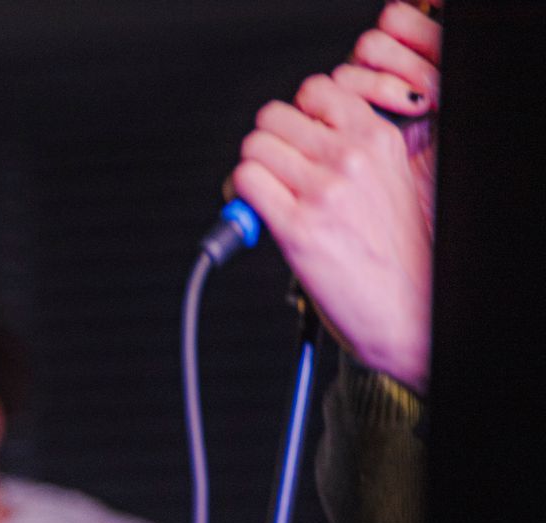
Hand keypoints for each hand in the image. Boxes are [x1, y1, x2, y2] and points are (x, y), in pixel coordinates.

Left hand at [232, 2, 440, 392]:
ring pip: (254, 146)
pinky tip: (254, 215)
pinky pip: (244, 184)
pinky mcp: (296, 227)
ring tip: (263, 195)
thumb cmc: (396, 251)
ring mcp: (323, 190)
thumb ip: (353, 150)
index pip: (316, 89)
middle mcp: (351, 158)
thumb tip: (302, 135)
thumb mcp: (390, 180)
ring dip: (251, 170)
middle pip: (274, 116)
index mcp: (378, 139)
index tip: (294, 139)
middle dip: (267, 143)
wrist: (409, 308)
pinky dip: (239, 197)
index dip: (296, 114)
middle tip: (273, 172)